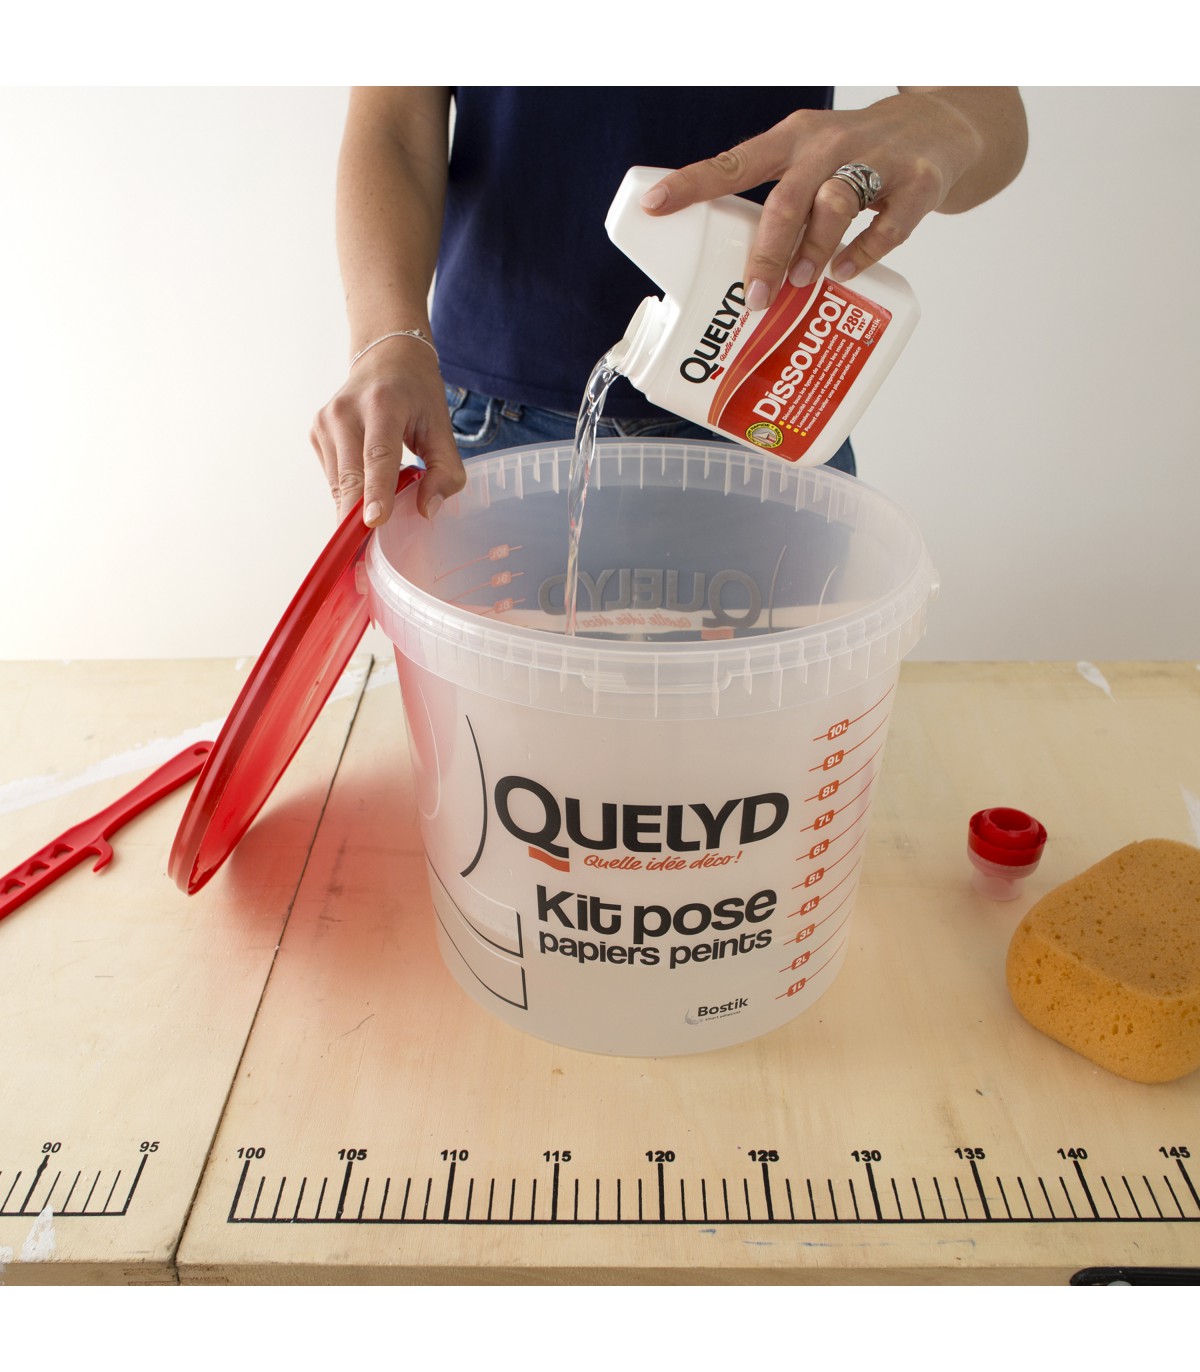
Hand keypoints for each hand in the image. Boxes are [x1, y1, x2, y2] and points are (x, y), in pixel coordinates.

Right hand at [310, 334, 464, 524]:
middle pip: (350, 478)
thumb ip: (445, 470)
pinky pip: (334, 478)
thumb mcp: (442, 425)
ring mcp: (325, 423)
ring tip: (379, 512)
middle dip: (357, 519)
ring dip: (356, 507)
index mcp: (382, 405)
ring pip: (339, 485)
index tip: (374, 522)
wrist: (386, 356)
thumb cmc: (417, 393)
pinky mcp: (315, 434)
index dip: (376, 492)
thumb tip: (427, 511)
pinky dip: (350, 491)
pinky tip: (367, 481)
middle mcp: (345, 412)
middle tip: (367, 558)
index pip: (378, 455)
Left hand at [639, 89, 1025, 310]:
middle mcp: (829, 144)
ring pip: (836, 204)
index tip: (654, 206)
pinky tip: (846, 274)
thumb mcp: (813, 162)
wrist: (943, 126)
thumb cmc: (860, 156)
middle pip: (787, 196)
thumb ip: (783, 207)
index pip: (734, 161)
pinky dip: (866, 251)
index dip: (692, 184)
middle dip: (766, 248)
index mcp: (793, 141)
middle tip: (752, 293)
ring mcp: (878, 160)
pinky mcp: (918, 182)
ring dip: (813, 248)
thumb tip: (738, 278)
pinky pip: (889, 223)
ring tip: (800, 284)